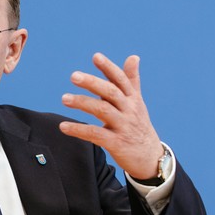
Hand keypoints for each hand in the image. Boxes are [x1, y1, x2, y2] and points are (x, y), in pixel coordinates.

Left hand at [59, 53, 162, 178]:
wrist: (150, 158)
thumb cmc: (139, 126)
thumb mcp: (137, 102)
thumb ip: (131, 80)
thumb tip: (133, 56)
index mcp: (132, 99)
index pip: (121, 80)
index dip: (109, 67)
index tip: (96, 56)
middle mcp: (129, 110)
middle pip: (111, 92)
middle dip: (92, 83)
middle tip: (74, 76)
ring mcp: (123, 126)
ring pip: (102, 111)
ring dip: (82, 103)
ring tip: (64, 98)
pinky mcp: (117, 143)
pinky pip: (95, 134)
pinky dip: (79, 129)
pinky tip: (64, 126)